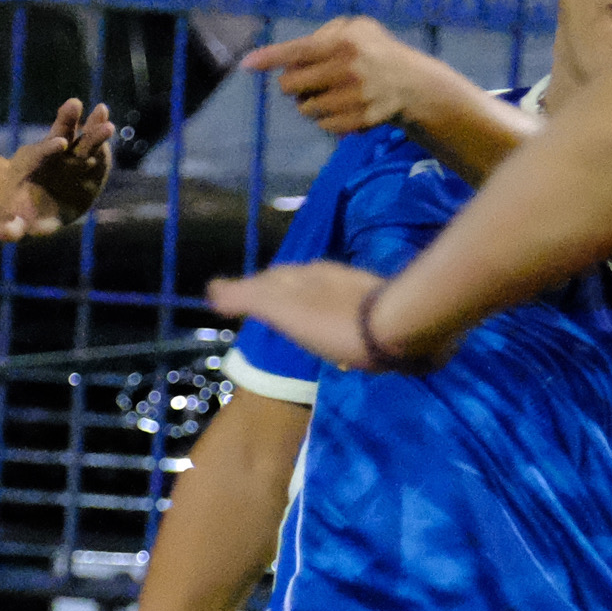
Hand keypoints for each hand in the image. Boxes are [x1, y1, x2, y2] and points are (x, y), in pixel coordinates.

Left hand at [0, 102, 119, 239]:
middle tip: (74, 103)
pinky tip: (109, 123)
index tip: (60, 143)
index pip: (41, 152)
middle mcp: (53, 156)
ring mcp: (73, 157)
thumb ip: (11, 227)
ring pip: (83, 137)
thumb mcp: (15, 222)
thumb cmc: (23, 212)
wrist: (36, 203)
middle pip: (60, 132)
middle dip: (67, 118)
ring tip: (103, 109)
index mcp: (33, 165)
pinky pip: (98, 151)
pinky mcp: (90, 164)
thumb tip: (4, 235)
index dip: (49, 147)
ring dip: (93, 125)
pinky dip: (104, 141)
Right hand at [210, 259, 444, 370]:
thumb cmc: (334, 321)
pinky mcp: (382, 313)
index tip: (237, 301)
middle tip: (264, 305)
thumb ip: (247, 296)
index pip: (271, 280)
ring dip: (308, 304)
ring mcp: (358, 294)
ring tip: (298, 320)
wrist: (399, 326)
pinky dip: (332, 317)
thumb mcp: (281, 306)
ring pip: (325, 295)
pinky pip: (347, 311)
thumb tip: (212, 289)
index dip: (252, 290)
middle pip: (298, 284)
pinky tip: (338, 333)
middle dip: (278, 293)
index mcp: (304, 276)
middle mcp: (330, 278)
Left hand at [238, 19, 480, 136]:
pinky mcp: (359, 120)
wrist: (413, 83)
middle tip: (307, 81)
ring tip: (330, 94)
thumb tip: (290, 55)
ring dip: (309, 104)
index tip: (246, 64)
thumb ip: (325, 33)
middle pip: (291, 85)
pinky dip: (326, 119)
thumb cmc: (376, 50)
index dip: (269, 57)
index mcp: (343, 42)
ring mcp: (353, 97)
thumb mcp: (357, 27)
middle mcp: (346, 69)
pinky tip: (343, 108)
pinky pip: (323, 125)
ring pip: (305, 109)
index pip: (297, 51)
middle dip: (293, 85)